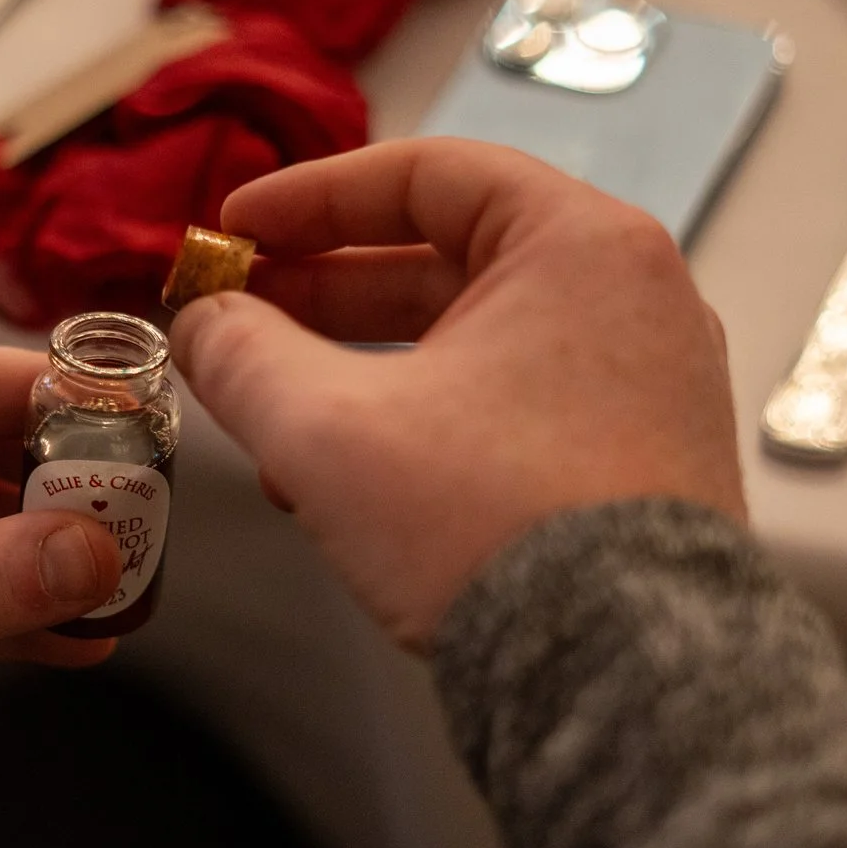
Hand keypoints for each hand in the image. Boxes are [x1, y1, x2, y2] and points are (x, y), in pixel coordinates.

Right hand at [171, 138, 744, 650]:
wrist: (622, 674)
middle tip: (239, 314)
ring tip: (274, 413)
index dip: (311, 197)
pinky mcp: (636, 458)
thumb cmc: (502, 530)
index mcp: (579, 245)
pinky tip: (345, 478)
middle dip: (325, 292)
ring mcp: (644, 380)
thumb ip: (243, 358)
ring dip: (361, 369)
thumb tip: (202, 326)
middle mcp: (631, 296)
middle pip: (448, 257)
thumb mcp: (327, 430)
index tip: (237, 227)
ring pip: (472, 341)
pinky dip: (422, 419)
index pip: (426, 174)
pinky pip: (510, 404)